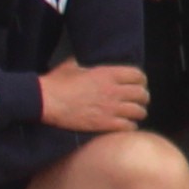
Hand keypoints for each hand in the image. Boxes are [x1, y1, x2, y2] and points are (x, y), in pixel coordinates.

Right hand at [37, 58, 154, 137]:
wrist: (45, 102)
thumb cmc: (56, 83)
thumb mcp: (71, 66)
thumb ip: (83, 63)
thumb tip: (82, 61)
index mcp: (107, 74)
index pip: (138, 75)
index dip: (141, 80)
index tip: (139, 84)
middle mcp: (113, 90)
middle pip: (142, 94)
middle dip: (142, 97)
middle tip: (139, 101)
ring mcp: (110, 108)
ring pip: (139, 111)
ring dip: (138, 112)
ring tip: (134, 114)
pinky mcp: (104, 124)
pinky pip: (128, 126)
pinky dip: (130, 126)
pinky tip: (125, 125)